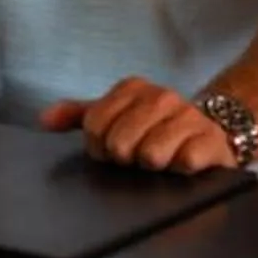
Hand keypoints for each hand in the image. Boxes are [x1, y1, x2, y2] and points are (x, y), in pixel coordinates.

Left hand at [40, 77, 237, 174]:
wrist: (212, 131)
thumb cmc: (156, 127)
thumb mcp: (116, 117)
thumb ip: (79, 116)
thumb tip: (45, 120)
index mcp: (132, 88)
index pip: (94, 126)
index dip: (99, 147)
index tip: (111, 151)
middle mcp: (161, 97)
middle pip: (119, 144)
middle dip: (126, 159)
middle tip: (137, 158)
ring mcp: (188, 116)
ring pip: (151, 155)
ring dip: (153, 166)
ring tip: (161, 161)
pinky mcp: (211, 140)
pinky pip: (185, 161)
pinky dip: (181, 169)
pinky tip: (182, 164)